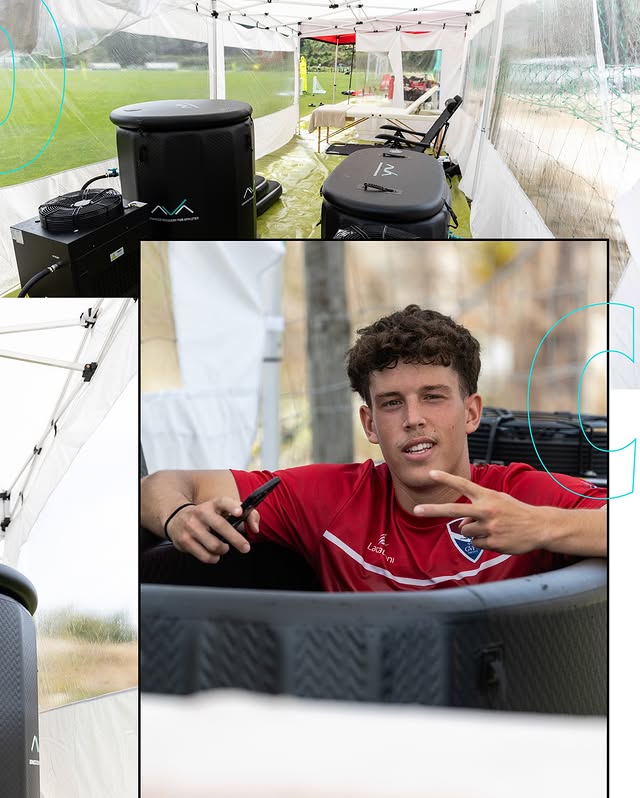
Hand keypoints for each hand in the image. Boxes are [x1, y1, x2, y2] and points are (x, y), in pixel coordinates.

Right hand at [165, 497, 259, 563]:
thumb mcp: (224, 511)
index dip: (232, 506)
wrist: (177, 519)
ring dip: (223, 550)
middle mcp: (201, 513)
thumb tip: (255, 529)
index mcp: (213, 504)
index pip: (223, 502)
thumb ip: (247, 516)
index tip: (240, 512)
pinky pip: (205, 555)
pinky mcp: (184, 540)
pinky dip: (213, 558)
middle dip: (236, 539)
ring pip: (214, 544)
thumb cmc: (209, 517)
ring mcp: (191, 526)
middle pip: (221, 526)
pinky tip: (214, 554)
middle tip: (246, 547)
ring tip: (224, 548)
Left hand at [413, 470, 547, 554]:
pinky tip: (497, 536)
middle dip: (433, 510)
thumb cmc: (515, 511)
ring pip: (464, 531)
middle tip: (416, 510)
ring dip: (472, 531)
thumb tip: (460, 525)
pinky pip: (475, 543)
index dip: (446, 479)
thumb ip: (477, 507)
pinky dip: (482, 541)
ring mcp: (488, 527)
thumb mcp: (498, 501)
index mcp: (487, 496)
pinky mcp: (492, 542)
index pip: (463, 485)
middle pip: (454, 510)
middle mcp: (486, 510)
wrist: (539, 526)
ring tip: (490, 527)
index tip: (431, 473)